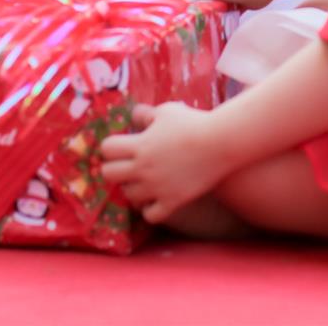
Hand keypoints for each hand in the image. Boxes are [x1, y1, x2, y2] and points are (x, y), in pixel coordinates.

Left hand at [99, 102, 231, 222]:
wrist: (221, 143)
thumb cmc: (193, 122)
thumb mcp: (166, 111)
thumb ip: (145, 115)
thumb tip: (133, 117)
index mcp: (140, 144)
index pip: (106, 149)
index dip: (111, 147)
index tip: (121, 146)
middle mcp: (144, 168)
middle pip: (109, 174)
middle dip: (115, 168)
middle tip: (127, 165)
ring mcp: (157, 187)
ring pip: (128, 196)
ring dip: (133, 188)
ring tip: (144, 181)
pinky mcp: (173, 201)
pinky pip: (150, 215)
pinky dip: (149, 209)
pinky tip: (156, 198)